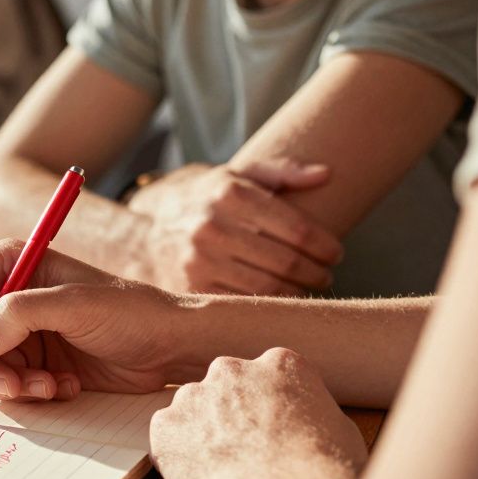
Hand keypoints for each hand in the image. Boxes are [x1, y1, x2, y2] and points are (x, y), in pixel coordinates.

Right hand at [0, 239, 186, 401]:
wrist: (167, 346)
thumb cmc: (130, 312)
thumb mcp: (75, 304)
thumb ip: (20, 315)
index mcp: (10, 264)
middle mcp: (6, 295)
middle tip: (13, 383)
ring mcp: (17, 331)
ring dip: (10, 383)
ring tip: (49, 387)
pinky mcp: (32, 362)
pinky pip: (6, 383)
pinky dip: (29, 391)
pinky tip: (64, 387)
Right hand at [128, 160, 341, 294]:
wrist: (143, 235)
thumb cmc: (202, 203)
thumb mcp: (235, 176)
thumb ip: (281, 172)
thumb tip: (326, 174)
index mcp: (230, 194)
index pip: (298, 229)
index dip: (326, 246)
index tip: (335, 253)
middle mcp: (213, 226)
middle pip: (287, 262)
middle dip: (316, 272)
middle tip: (326, 275)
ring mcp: (199, 260)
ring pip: (268, 288)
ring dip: (298, 293)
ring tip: (306, 288)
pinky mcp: (191, 288)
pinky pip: (243, 304)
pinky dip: (268, 306)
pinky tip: (278, 300)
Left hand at [150, 348, 365, 478]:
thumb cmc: (322, 471)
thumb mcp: (343, 431)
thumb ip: (315, 413)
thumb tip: (314, 423)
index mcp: (281, 364)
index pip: (270, 372)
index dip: (271, 402)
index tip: (272, 424)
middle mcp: (232, 369)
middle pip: (227, 384)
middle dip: (233, 410)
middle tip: (246, 446)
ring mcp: (194, 395)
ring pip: (193, 407)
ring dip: (203, 430)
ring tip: (223, 466)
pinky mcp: (166, 424)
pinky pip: (167, 432)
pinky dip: (177, 451)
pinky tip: (199, 473)